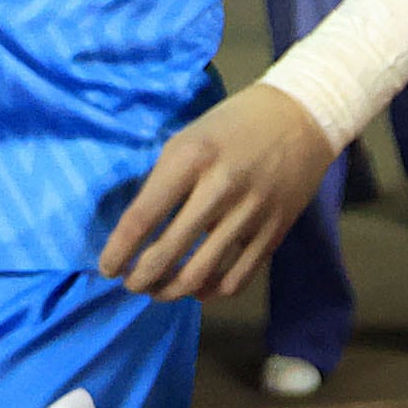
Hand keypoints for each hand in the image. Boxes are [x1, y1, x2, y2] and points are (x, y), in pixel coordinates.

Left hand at [96, 84, 337, 299]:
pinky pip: (236, 278)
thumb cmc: (234, 124)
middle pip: (166, 254)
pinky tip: (199, 289)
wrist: (301, 115)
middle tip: (132, 282)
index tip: (107, 267)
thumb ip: (163, 181)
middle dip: (139, 279)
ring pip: (199, 275)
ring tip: (160, 290)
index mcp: (191, 158)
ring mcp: (250, 212)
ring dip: (170, 292)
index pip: (141, 218)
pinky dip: (211, 293)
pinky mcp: (274, 229)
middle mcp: (220, 187)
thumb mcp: (189, 138)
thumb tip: (137, 232)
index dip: (117, 251)